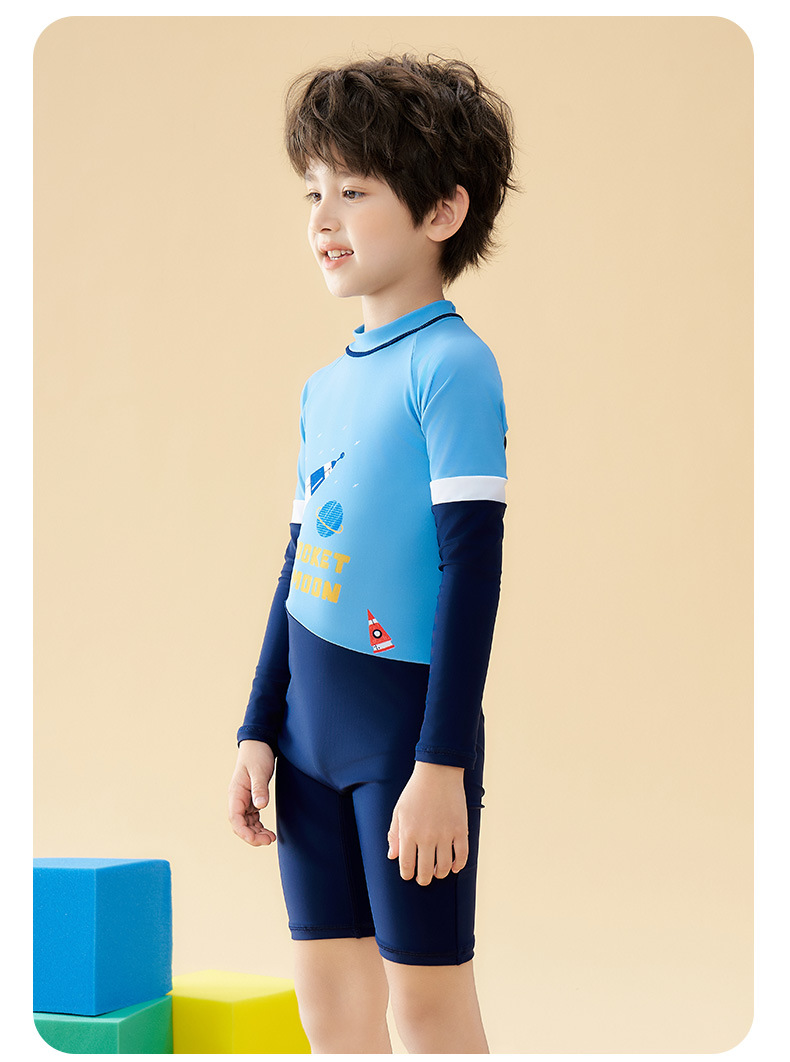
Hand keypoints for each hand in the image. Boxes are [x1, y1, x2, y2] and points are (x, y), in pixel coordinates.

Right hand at [228, 740, 276, 846]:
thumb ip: (259, 788)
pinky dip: (258, 826)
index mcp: (235, 793)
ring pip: (246, 823)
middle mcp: (237, 799)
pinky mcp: (251, 799)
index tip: (257, 839)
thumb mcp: (259, 771)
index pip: (235, 818)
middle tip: (269, 840)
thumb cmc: (257, 755)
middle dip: (252, 836)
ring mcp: (243, 800)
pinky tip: (267, 831)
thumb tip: (260, 806)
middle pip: (240, 825)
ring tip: (271, 838)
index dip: (244, 832)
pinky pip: (251, 818)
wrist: (258, 744)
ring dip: (256, 833)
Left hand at [387, 761, 468, 884]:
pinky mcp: (460, 830)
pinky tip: (454, 866)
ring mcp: (445, 834)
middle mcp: (426, 837)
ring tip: (437, 872)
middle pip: (425, 871)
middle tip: (424, 878)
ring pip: (444, 867)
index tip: (409, 875)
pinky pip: (462, 855)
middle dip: (423, 879)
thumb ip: (394, 835)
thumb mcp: (399, 811)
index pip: (407, 865)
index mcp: (408, 833)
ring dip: (440, 874)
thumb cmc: (415, 791)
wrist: (438, 773)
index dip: (407, 874)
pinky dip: (458, 865)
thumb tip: (393, 856)